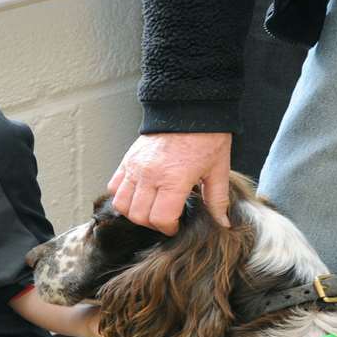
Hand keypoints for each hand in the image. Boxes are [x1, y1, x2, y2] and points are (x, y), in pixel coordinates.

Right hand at [107, 132, 233, 233]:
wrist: (188, 108)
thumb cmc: (206, 137)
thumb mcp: (218, 170)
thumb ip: (217, 200)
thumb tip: (222, 222)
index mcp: (174, 179)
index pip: (160, 218)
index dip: (168, 228)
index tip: (176, 226)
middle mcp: (150, 175)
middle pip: (139, 215)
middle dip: (152, 224)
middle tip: (165, 219)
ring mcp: (135, 167)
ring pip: (122, 204)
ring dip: (134, 212)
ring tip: (149, 209)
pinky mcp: (127, 160)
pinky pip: (114, 186)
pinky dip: (122, 196)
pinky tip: (137, 195)